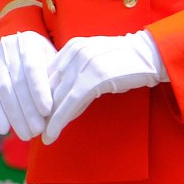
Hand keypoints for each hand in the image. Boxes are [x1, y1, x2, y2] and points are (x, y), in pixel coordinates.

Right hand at [0, 31, 54, 140]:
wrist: (21, 48)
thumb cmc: (46, 62)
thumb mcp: (53, 64)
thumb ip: (54, 82)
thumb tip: (60, 111)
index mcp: (29, 42)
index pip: (33, 67)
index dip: (39, 90)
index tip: (47, 111)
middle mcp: (8, 46)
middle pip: (17, 81)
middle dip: (27, 109)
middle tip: (38, 131)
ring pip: (2, 89)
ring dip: (13, 115)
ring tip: (25, 134)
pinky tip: (3, 129)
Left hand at [40, 32, 166, 144]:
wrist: (150, 55)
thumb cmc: (125, 62)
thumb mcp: (95, 60)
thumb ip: (76, 72)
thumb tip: (59, 98)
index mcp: (72, 46)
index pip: (47, 74)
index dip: (38, 96)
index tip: (33, 114)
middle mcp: (74, 52)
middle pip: (48, 86)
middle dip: (39, 110)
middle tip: (33, 129)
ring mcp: (83, 64)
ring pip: (56, 96)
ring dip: (47, 120)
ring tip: (41, 136)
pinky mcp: (93, 78)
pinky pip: (70, 104)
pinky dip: (58, 121)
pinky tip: (52, 134)